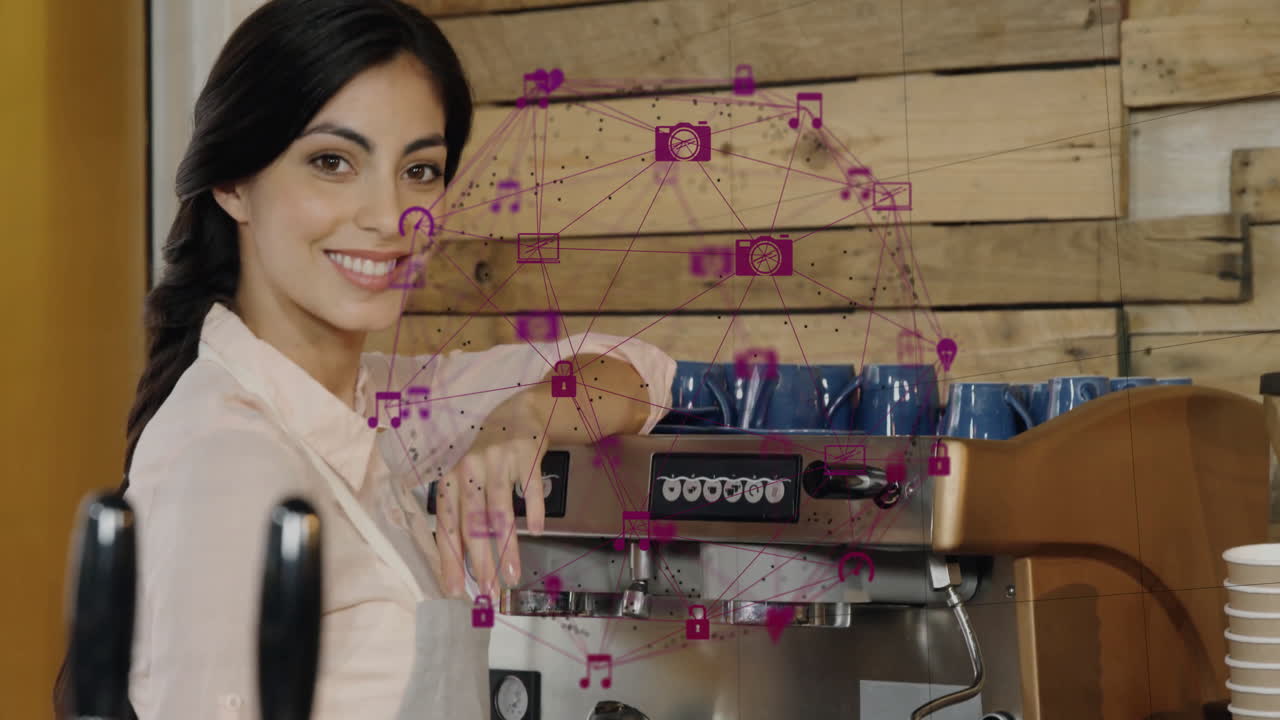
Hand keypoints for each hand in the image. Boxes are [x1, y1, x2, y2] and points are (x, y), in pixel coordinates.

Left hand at [434, 390, 545, 597]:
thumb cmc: (486, 458)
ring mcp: (499, 461)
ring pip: (500, 512)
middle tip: (488, 591)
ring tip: (512, 577)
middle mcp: (470, 469)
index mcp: (450, 479)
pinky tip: (538, 532)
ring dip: (507, 548)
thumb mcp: (466, 480)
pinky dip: (535, 512)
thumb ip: (463, 516)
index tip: (456, 590)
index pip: (447, 526)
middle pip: (473, 523)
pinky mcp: (526, 455)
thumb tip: (462, 567)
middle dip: (481, 562)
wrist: (515, 415)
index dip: (451, 559)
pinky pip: (530, 489)